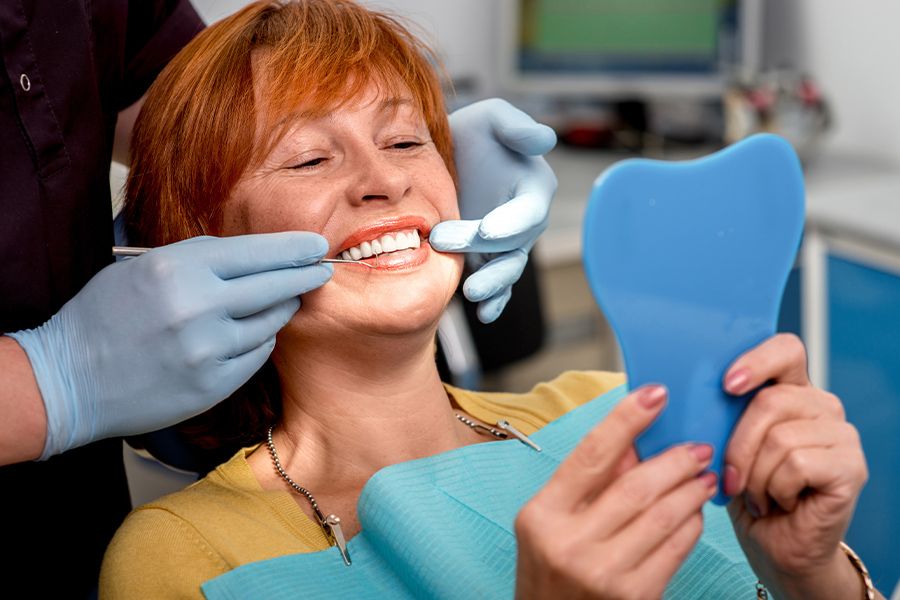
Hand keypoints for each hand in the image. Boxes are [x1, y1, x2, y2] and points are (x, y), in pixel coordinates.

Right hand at [10, 232, 331, 458]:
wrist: (69, 380)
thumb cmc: (105, 316)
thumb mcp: (144, 268)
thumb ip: (199, 259)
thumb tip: (255, 256)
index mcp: (178, 268)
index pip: (256, 252)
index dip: (293, 248)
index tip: (316, 245)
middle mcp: (198, 306)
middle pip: (275, 285)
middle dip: (305, 275)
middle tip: (322, 269)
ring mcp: (208, 349)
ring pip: (271, 322)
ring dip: (281, 309)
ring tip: (283, 301)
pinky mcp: (213, 384)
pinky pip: (257, 354)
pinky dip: (259, 341)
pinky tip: (252, 334)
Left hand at [429, 98, 556, 322]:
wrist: (444, 157)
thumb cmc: (474, 133)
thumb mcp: (492, 117)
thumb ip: (516, 127)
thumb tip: (545, 139)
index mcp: (533, 187)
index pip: (529, 211)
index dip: (512, 222)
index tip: (488, 230)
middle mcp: (525, 221)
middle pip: (513, 244)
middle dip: (485, 250)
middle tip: (444, 242)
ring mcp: (507, 244)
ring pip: (507, 270)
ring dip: (493, 284)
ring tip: (472, 294)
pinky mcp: (487, 259)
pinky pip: (497, 284)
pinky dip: (494, 302)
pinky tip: (483, 314)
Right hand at [515, 385, 716, 599]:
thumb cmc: (551, 573)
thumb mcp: (551, 522)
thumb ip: (588, 481)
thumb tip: (634, 439)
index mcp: (542, 514)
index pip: (591, 454)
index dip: (626, 419)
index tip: (655, 394)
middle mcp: (569, 543)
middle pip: (636, 485)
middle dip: (675, 460)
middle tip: (697, 446)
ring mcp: (603, 572)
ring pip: (663, 515)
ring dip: (691, 489)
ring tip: (703, 475)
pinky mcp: (634, 597)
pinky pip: (675, 548)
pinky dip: (691, 523)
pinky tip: (695, 511)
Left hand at [722, 334, 871, 598]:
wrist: (775, 547)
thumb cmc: (747, 494)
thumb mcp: (723, 445)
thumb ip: (719, 413)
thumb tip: (684, 391)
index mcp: (791, 390)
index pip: (785, 349)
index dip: (756, 361)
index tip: (728, 384)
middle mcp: (822, 406)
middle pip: (770, 400)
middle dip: (738, 445)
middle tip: (732, 477)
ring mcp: (841, 435)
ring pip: (780, 437)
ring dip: (756, 475)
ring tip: (759, 494)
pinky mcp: (850, 466)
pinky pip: (797, 464)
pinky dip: (776, 489)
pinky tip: (780, 502)